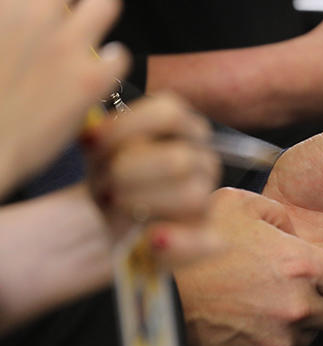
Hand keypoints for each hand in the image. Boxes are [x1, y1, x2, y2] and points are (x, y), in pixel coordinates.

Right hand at [0, 0, 129, 196]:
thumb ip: (1, 16)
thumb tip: (11, 11)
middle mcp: (34, 11)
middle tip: (62, 15)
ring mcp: (65, 43)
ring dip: (98, 15)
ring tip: (86, 36)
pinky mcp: (90, 79)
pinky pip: (121, 55)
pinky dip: (112, 65)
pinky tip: (97, 77)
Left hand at [84, 94, 221, 267]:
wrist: (106, 226)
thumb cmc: (107, 181)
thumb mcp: (99, 148)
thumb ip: (103, 125)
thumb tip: (94, 103)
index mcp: (184, 131)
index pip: (171, 113)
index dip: (128, 127)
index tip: (91, 145)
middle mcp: (203, 161)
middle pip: (178, 158)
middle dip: (131, 173)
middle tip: (104, 185)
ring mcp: (207, 200)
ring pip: (191, 196)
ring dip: (144, 203)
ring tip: (116, 208)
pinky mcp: (204, 238)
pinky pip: (207, 240)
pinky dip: (179, 242)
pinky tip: (152, 239)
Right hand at [173, 187, 322, 345]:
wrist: (154, 296)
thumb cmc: (191, 250)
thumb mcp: (238, 205)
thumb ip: (281, 213)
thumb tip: (297, 230)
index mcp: (300, 266)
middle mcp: (297, 306)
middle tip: (299, 288)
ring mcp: (279, 339)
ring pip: (311, 334)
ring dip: (299, 321)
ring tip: (265, 302)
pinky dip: (273, 340)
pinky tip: (249, 320)